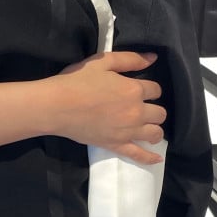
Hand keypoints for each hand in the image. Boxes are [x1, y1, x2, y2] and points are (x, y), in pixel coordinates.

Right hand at [51, 51, 166, 164]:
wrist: (56, 106)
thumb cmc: (77, 81)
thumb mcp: (103, 61)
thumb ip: (130, 59)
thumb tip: (153, 58)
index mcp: (134, 90)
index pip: (156, 90)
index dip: (150, 89)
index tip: (141, 89)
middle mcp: (136, 112)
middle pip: (160, 113)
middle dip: (154, 109)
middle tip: (142, 108)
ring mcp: (128, 131)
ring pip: (155, 133)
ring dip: (155, 130)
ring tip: (148, 128)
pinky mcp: (116, 145)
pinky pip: (138, 155)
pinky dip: (150, 158)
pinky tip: (157, 159)